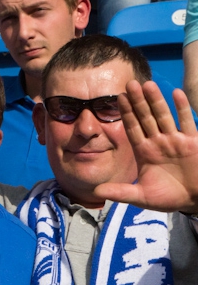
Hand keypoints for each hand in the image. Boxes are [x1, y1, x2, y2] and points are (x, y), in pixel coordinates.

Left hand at [94, 80, 197, 212]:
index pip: (132, 128)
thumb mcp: (141, 196)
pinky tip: (176, 93)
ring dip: (156, 101)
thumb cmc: (168, 197)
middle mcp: (158, 142)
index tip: (118, 98)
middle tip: (129, 84)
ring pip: (164, 116)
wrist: (194, 201)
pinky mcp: (193, 143)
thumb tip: (96, 193)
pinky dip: (182, 108)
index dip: (126, 113)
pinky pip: (187, 122)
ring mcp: (176, 140)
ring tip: (147, 84)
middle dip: (137, 102)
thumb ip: (121, 192)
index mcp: (144, 151)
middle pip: (146, 118)